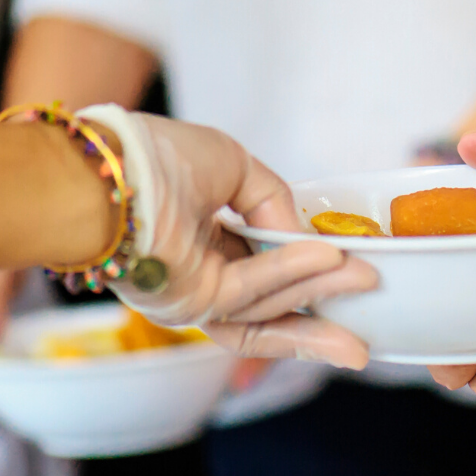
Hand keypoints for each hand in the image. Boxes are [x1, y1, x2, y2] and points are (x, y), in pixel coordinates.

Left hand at [81, 107, 378, 369]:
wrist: (106, 168)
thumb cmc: (155, 156)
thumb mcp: (233, 164)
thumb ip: (274, 200)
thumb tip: (300, 238)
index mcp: (205, 240)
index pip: (264, 268)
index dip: (308, 270)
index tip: (350, 266)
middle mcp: (201, 275)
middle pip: (272, 306)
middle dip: (322, 315)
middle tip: (370, 318)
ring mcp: (194, 296)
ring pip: (269, 306)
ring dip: (320, 292)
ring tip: (366, 278)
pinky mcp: (191, 303)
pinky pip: (253, 291)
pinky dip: (293, 275)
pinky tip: (331, 262)